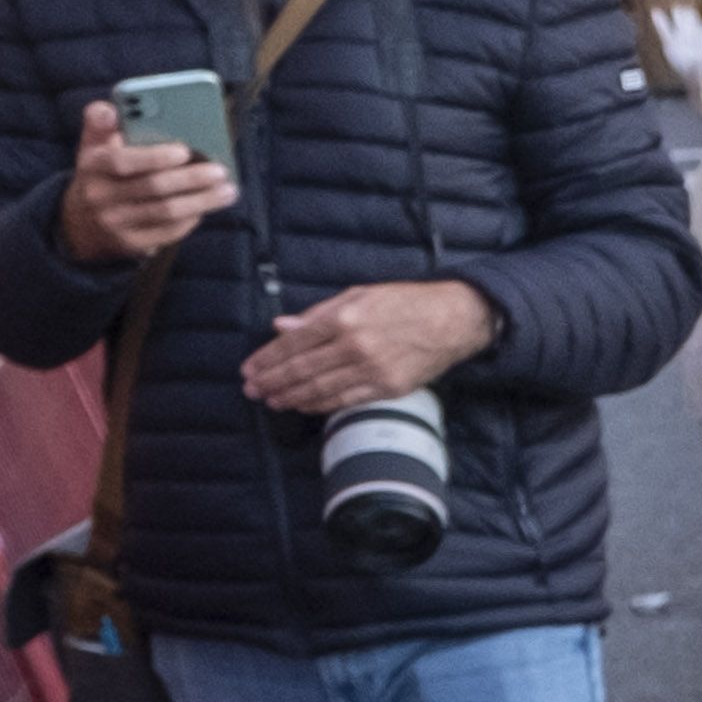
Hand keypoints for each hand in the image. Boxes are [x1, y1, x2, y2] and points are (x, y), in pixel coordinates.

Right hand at [61, 97, 234, 267]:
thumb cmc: (100, 175)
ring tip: (228, 191)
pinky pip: (168, 231)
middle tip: (220, 171)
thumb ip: (100, 124)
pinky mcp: (131, 244)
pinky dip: (191, 218)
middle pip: (152, 188)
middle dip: (191, 179)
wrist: (81, 225)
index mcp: (92, 166)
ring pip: (166, 212)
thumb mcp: (92, 147)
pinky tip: (208, 206)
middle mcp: (100, 196)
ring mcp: (116, 223)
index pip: (121, 161)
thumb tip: (110, 109)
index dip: (154, 157)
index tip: (184, 150)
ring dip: (202, 201)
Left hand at [244, 278, 500, 414]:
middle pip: (302, 369)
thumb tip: (282, 327)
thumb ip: (317, 314)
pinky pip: (347, 400)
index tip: (250, 369)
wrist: (452, 319)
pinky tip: (304, 406)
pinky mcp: (389, 387)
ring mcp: (372, 369)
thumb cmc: (404, 303)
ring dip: (292, 397)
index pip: (294, 342)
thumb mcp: (358, 295)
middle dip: (272, 381)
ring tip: (272, 401)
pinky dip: (322, 405)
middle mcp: (355, 345)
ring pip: (321, 389)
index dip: (267, 358)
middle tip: (252, 390)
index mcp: (343, 317)